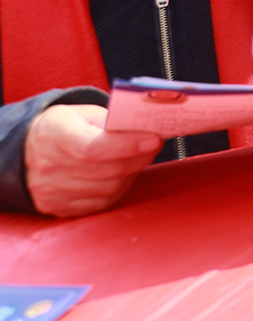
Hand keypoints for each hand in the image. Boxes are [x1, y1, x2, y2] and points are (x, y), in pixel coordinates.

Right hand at [24, 104, 159, 217]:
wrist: (29, 150)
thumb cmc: (65, 127)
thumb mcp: (84, 113)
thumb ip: (112, 120)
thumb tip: (146, 129)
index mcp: (53, 134)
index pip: (93, 147)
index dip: (127, 145)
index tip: (154, 139)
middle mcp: (47, 166)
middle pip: (106, 170)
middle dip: (139, 158)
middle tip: (154, 146)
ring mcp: (50, 191)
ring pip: (109, 188)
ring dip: (132, 173)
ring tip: (138, 158)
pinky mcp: (58, 207)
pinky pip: (102, 203)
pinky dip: (119, 188)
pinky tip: (122, 174)